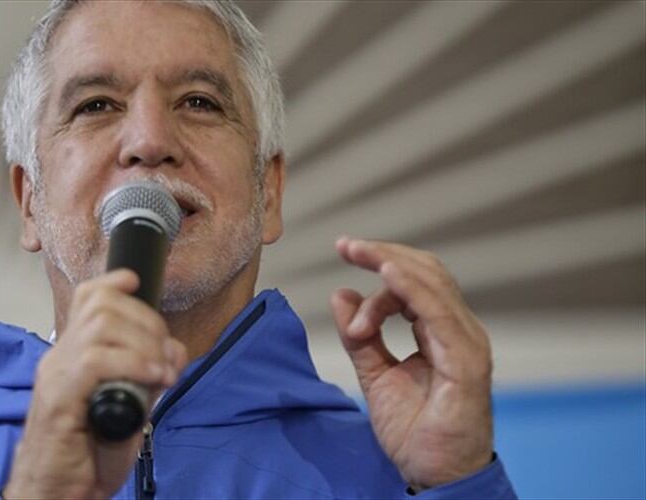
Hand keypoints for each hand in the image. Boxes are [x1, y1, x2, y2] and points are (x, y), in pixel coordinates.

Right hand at [3, 270, 187, 498]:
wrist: (56, 493)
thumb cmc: (86, 456)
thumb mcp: (128, 407)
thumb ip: (147, 375)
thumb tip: (174, 351)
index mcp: (72, 355)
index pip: (87, 299)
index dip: (114, 283)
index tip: (137, 284)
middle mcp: (60, 358)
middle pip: (102, 305)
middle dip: (147, 322)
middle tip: (165, 357)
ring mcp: (57, 376)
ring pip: (101, 326)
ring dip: (144, 343)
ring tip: (161, 372)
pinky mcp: (60, 400)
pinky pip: (96, 360)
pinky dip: (133, 364)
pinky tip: (152, 380)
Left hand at [329, 238, 493, 490]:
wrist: (434, 477)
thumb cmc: (415, 431)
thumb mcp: (376, 376)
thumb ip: (360, 337)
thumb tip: (341, 293)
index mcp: (440, 332)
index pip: (414, 281)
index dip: (379, 263)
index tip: (343, 252)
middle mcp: (458, 332)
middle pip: (426, 273)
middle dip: (384, 253)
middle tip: (347, 245)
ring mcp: (466, 345)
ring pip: (434, 286)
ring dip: (392, 266)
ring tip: (359, 253)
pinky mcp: (466, 363)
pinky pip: (440, 315)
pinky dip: (413, 291)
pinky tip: (387, 275)